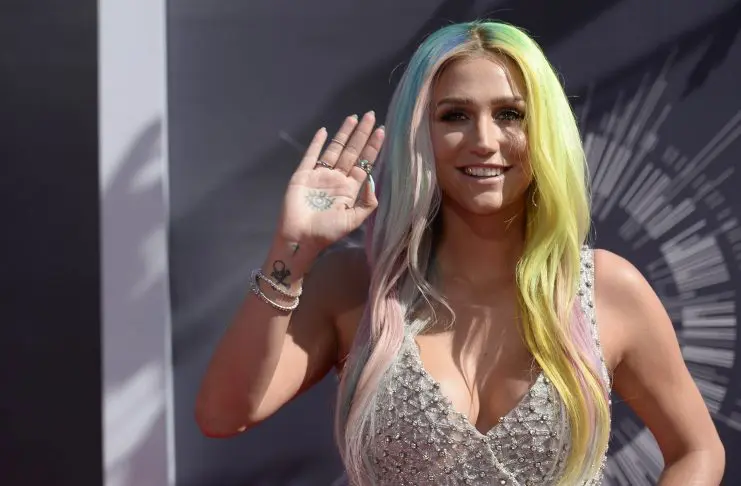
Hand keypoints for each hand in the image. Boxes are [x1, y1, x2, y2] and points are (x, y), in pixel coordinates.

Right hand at [276, 111, 384, 253]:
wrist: (301, 238)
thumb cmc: (327, 232)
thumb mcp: (353, 220)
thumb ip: (367, 202)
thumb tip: (373, 180)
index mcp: (349, 189)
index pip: (364, 163)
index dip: (372, 147)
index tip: (381, 131)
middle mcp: (336, 179)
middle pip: (352, 151)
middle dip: (361, 134)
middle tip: (370, 115)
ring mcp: (319, 175)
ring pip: (334, 149)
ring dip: (343, 133)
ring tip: (353, 118)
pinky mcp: (303, 174)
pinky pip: (311, 155)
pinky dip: (317, 142)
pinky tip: (325, 130)